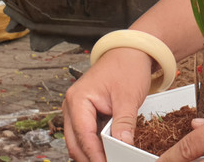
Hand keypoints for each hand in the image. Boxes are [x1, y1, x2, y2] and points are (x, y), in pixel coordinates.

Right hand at [63, 47, 153, 161]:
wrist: (131, 52)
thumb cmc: (127, 67)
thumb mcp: (128, 97)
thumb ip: (124, 123)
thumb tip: (122, 146)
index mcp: (78, 99)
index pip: (83, 136)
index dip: (95, 155)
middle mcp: (72, 105)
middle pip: (75, 142)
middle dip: (90, 157)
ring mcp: (77, 110)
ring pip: (79, 140)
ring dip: (92, 152)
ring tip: (109, 159)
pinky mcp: (85, 113)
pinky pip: (86, 134)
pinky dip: (95, 145)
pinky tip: (108, 152)